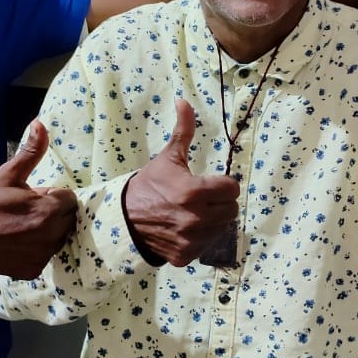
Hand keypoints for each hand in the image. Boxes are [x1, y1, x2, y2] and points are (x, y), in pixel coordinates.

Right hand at [0, 120, 77, 279]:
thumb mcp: (7, 175)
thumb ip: (31, 151)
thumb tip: (40, 123)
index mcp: (48, 210)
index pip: (70, 198)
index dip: (52, 195)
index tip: (33, 196)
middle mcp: (50, 235)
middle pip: (68, 219)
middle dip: (53, 212)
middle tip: (26, 210)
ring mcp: (42, 256)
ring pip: (59, 237)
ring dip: (48, 231)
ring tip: (21, 226)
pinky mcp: (33, 270)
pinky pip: (46, 255)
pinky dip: (36, 248)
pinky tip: (17, 242)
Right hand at [123, 99, 239, 266]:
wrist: (124, 218)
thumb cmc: (150, 184)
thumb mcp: (168, 158)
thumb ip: (183, 131)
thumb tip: (184, 100)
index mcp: (193, 191)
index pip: (233, 189)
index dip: (224, 184)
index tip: (211, 183)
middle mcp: (195, 218)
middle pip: (232, 210)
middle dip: (221, 202)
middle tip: (203, 198)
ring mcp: (191, 240)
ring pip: (222, 228)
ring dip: (213, 220)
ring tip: (194, 213)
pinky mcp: (186, 256)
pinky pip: (207, 245)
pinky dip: (201, 238)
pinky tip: (186, 229)